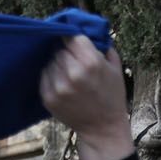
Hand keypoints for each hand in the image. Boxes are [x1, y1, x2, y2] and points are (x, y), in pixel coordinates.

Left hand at [39, 37, 132, 159]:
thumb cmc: (112, 97)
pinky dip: (51, 76)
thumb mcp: (116, 69)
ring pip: (50, 61)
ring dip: (58, 64)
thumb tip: (89, 30)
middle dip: (66, 52)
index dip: (73, 38)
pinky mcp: (48, 97)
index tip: (74, 41)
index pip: (72, 36)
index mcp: (91, 62)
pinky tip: (62, 83)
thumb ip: (103, 47)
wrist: (103, 128)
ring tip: (69, 74)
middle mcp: (73, 73)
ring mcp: (58, 86)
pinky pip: (44, 75)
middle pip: (60, 49)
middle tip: (74, 61)